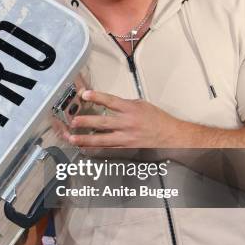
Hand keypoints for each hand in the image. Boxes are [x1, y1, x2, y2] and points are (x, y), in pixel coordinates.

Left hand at [67, 90, 183, 147]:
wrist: (171, 137)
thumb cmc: (158, 121)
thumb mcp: (142, 105)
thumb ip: (125, 105)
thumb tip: (110, 103)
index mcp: (131, 110)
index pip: (111, 101)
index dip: (97, 97)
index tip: (85, 94)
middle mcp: (128, 124)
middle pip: (103, 122)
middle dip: (86, 121)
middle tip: (74, 121)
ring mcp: (127, 139)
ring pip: (102, 140)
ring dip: (86, 139)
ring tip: (73, 138)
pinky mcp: (127, 150)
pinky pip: (108, 150)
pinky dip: (96, 150)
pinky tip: (85, 150)